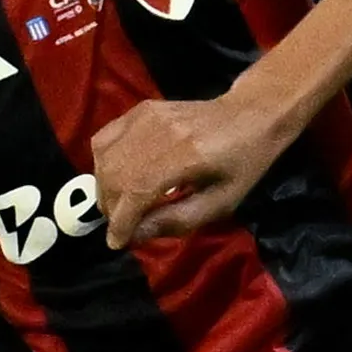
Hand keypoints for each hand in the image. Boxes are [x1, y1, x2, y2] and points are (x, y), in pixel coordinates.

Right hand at [94, 95, 288, 247]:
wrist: (248, 116)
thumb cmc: (241, 165)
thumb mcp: (220, 203)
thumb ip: (176, 220)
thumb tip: (134, 235)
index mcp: (187, 156)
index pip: (137, 190)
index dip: (121, 221)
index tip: (117, 242)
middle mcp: (161, 132)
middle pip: (115, 174)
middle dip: (111, 208)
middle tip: (122, 226)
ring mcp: (147, 116)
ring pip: (105, 157)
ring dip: (104, 188)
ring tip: (119, 206)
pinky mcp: (141, 109)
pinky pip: (105, 139)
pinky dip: (103, 163)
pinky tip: (117, 179)